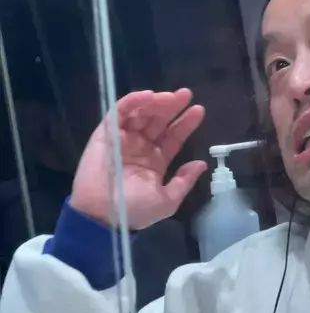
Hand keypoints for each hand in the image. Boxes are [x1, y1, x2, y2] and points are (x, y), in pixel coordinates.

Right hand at [71, 89, 206, 229]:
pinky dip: (133, 102)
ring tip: (171, 97)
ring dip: (156, 103)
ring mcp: (123, 139)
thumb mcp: (167, 200)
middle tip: (186, 94)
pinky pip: (119, 113)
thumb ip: (184, 181)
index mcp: (155, 161)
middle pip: (159, 121)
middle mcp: (141, 147)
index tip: (199, 110)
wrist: (104, 217)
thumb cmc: (135, 211)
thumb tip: (201, 164)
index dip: (185, 124)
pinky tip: (148, 97)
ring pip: (141, 113)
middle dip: (173, 107)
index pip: (173, 138)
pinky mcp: (106, 134)